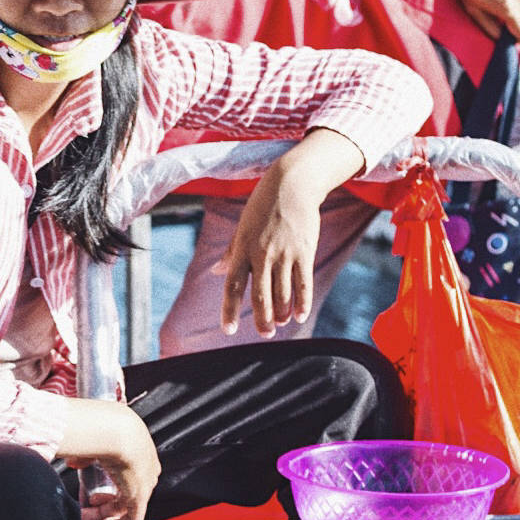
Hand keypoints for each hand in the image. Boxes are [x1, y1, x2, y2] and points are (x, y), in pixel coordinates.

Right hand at [58, 400, 160, 519]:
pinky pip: (133, 518)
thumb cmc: (104, 428)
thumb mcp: (93, 442)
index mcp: (138, 451)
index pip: (127, 475)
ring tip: (90, 515)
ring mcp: (144, 483)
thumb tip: (74, 462)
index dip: (110, 486)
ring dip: (107, 512)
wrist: (115, 430)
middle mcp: (146, 468)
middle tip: (88, 506)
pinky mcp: (140, 496)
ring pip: (127, 506)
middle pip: (127, 492)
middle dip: (105, 501)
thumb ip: (84, 455)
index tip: (94, 493)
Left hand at [217, 131, 356, 335]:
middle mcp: (261, 255)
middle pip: (260, 296)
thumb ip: (231, 253)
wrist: (291, 185)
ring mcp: (284, 254)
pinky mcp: (304, 252)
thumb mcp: (242, 228)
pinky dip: (302, 302)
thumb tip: (215, 272)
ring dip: (282, 313)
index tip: (229, 329)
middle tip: (264, 334)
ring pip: (283, 293)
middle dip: (262, 319)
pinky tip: (300, 316)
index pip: (233, 286)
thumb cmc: (262, 207)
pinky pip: (303, 283)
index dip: (230, 309)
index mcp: (242, 250)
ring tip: (281, 324)